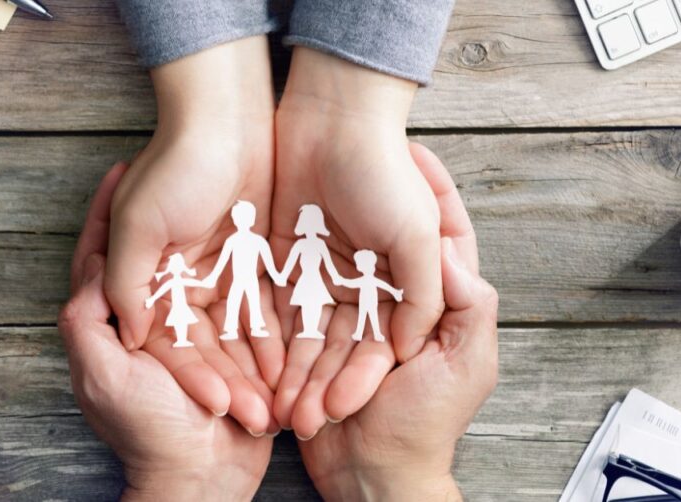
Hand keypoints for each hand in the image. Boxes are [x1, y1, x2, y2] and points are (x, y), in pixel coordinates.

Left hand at [60, 168, 272, 499]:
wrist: (204, 478)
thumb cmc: (147, 431)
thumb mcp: (102, 374)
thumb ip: (87, 322)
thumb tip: (88, 271)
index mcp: (111, 326)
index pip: (100, 259)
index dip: (104, 214)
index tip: (117, 172)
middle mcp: (150, 321)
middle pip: (150, 254)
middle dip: (154, 210)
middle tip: (163, 164)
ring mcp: (188, 330)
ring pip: (192, 268)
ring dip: (198, 229)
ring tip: (207, 185)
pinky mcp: (225, 342)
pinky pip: (230, 298)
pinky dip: (234, 268)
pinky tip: (244, 231)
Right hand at [101, 37, 284, 434]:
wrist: (226, 117)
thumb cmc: (174, 165)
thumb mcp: (138, 225)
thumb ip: (126, 282)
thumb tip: (130, 336)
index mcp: (142, 275)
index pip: (163, 340)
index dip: (189, 375)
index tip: (215, 406)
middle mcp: (177, 280)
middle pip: (201, 345)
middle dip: (227, 383)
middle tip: (255, 418)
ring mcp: (215, 271)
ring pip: (233, 334)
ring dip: (251, 368)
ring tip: (277, 403)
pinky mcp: (250, 260)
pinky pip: (261, 307)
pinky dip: (273, 336)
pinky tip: (289, 367)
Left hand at [271, 48, 443, 435]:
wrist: (335, 121)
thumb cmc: (385, 174)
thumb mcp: (416, 234)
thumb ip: (422, 294)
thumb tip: (409, 347)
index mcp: (399, 282)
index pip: (381, 344)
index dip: (362, 379)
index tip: (341, 409)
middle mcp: (360, 284)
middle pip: (341, 348)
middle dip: (322, 385)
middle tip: (303, 421)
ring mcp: (321, 273)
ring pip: (306, 335)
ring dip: (294, 371)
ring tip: (278, 407)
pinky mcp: (286, 259)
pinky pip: (275, 305)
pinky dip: (268, 338)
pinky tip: (258, 370)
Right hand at [298, 144, 497, 500]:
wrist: (373, 478)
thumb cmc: (427, 424)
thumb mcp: (465, 363)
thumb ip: (468, 306)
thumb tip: (453, 252)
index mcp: (442, 304)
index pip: (444, 235)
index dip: (434, 189)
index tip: (416, 148)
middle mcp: (397, 303)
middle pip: (383, 241)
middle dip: (368, 202)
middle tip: (348, 157)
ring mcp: (357, 319)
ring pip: (343, 265)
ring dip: (330, 238)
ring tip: (310, 190)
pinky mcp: (320, 340)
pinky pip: (308, 305)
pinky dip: (300, 285)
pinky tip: (287, 246)